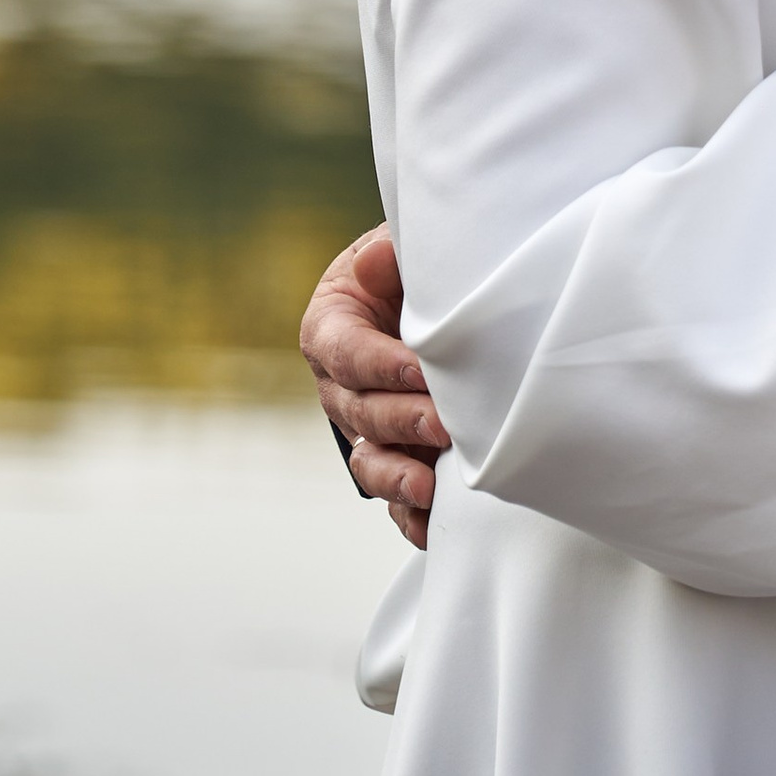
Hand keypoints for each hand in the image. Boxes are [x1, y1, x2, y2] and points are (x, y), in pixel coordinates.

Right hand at [300, 224, 448, 549]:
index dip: (380, 364)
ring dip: (397, 476)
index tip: (419, 369)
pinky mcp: (394, 459)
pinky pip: (394, 499)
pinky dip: (410, 515)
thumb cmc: (407, 275)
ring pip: (368, 461)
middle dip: (402, 420)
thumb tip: (375, 261)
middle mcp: (340, 386)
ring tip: (429, 486)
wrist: (424, 305)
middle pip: (360, 411)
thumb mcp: (395, 252)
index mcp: (330, 329)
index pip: (346, 352)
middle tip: (445, 423)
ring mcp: (365, 428)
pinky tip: (433, 524)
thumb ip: (387, 255)